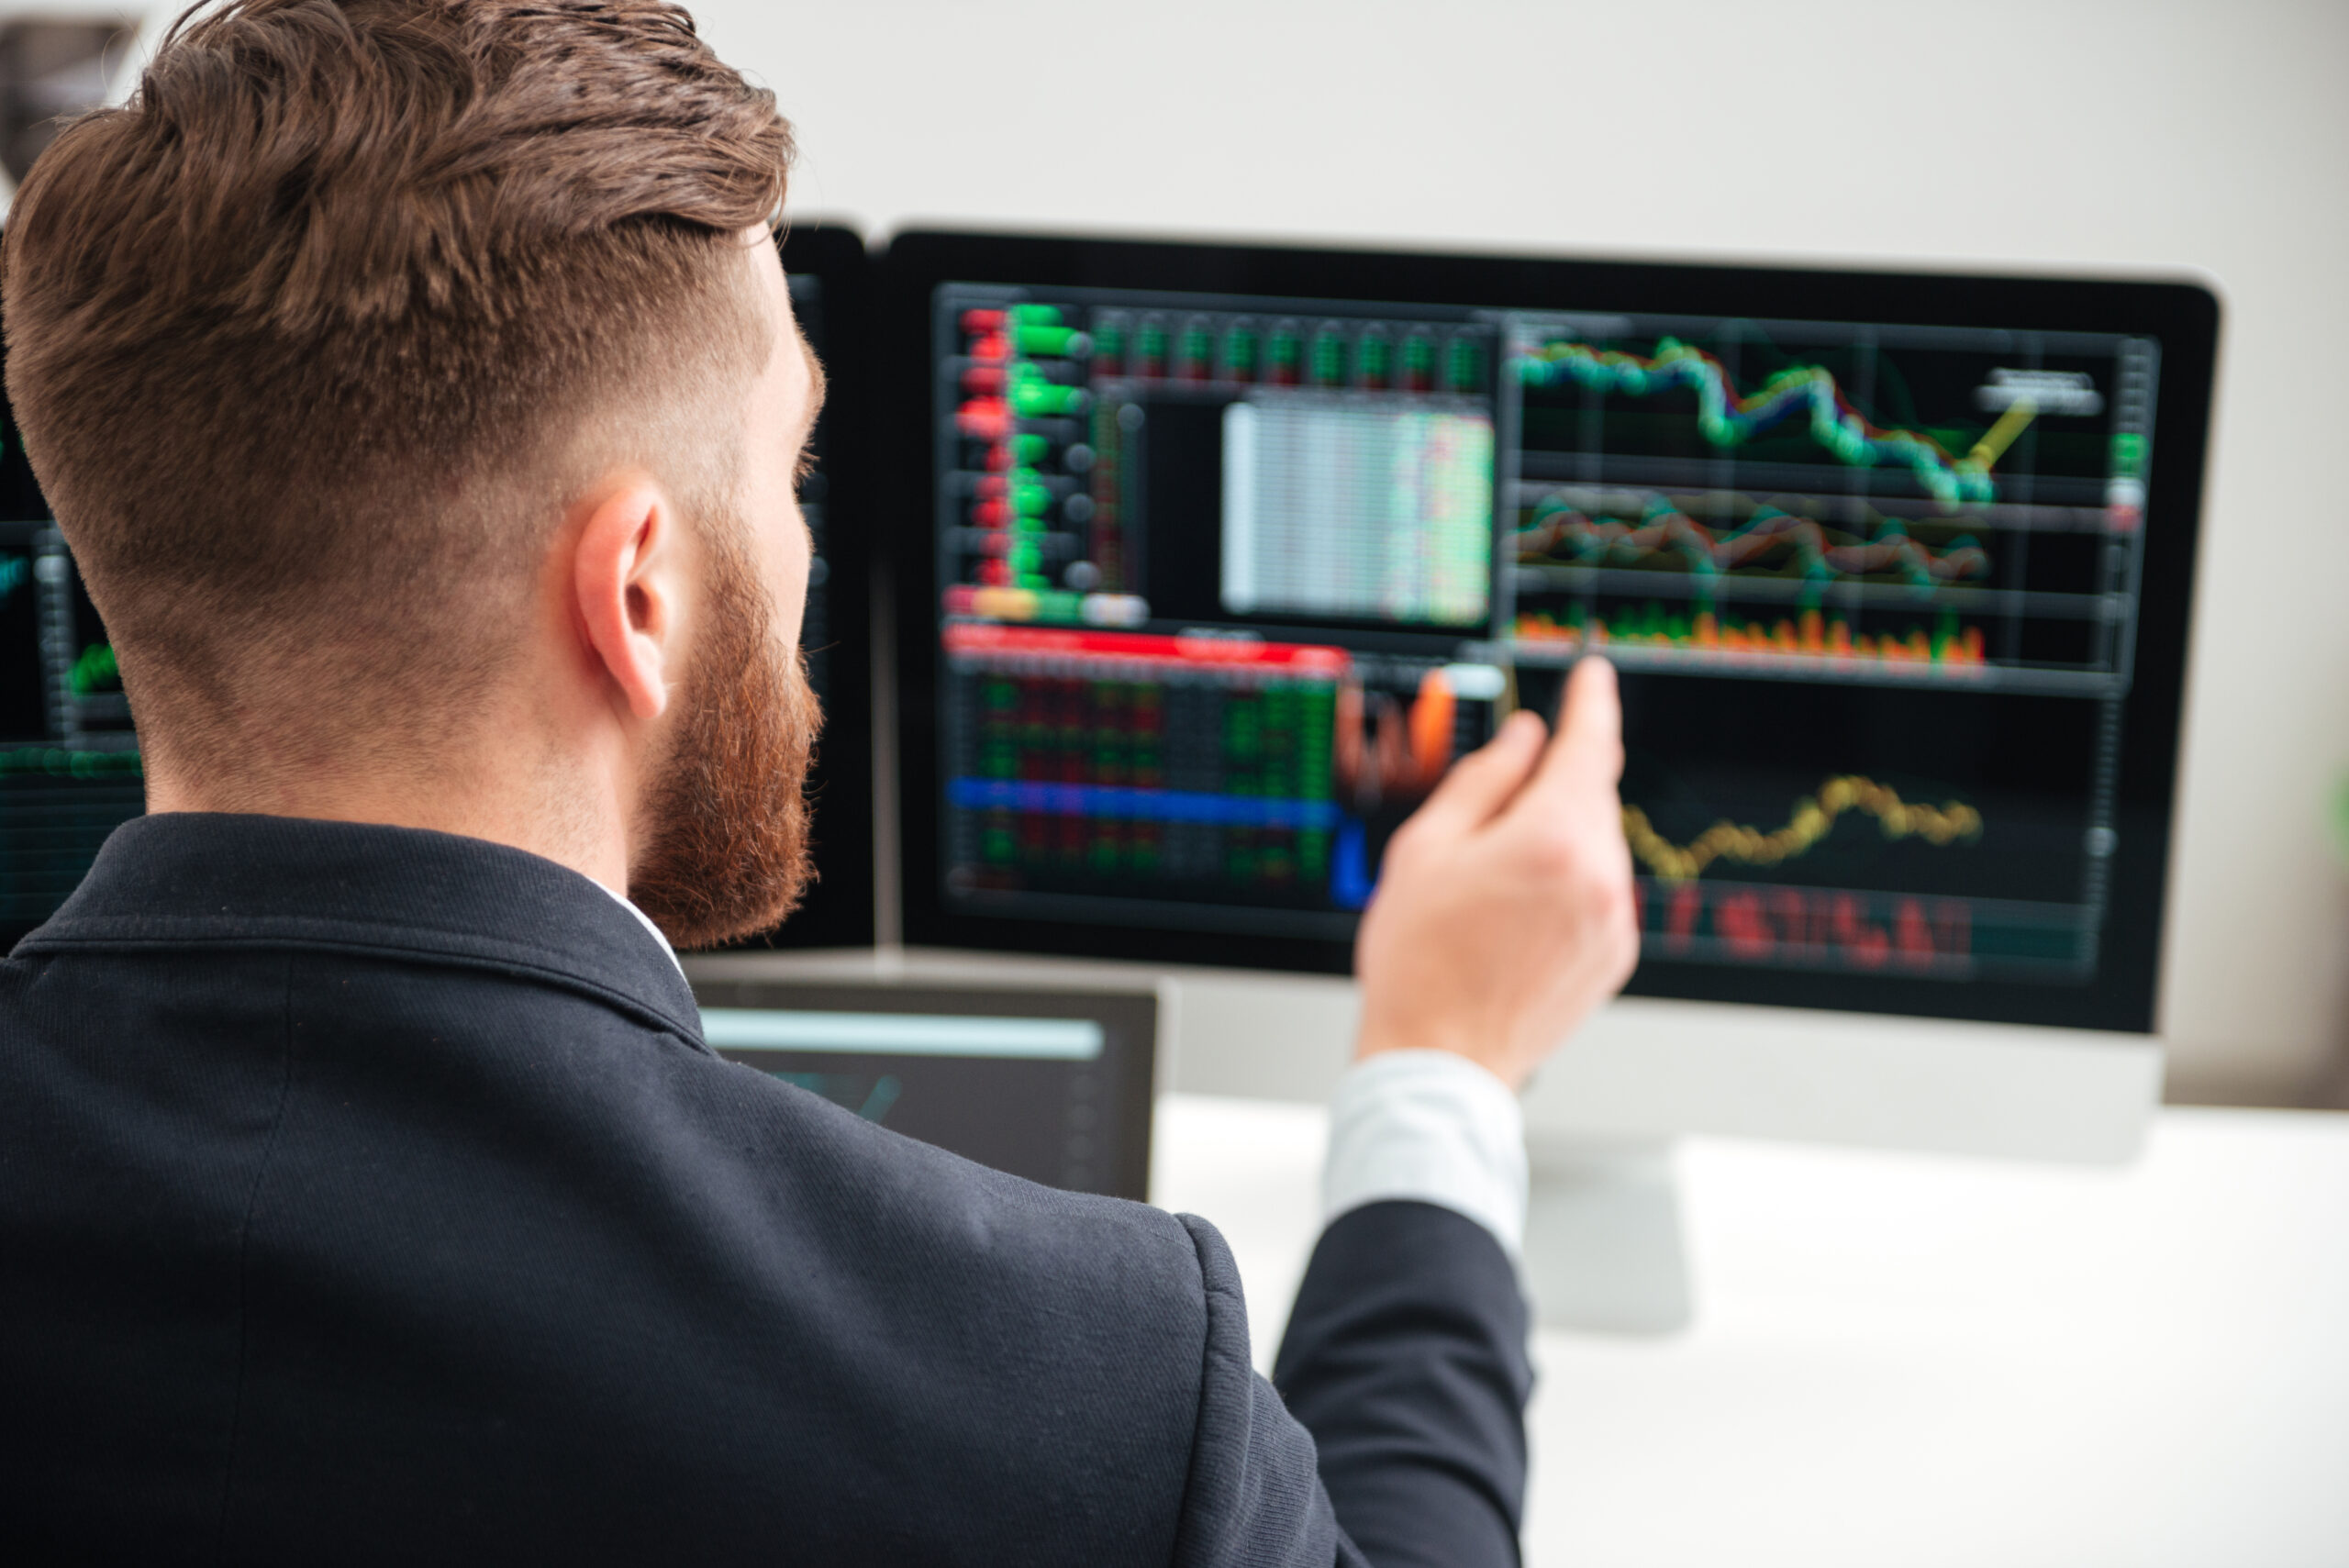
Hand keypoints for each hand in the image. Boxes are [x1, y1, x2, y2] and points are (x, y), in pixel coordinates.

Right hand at [1352, 658, 1637, 1089]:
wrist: (1440, 1062)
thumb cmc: (1420, 962)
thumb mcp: (1426, 849)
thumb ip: (1483, 781)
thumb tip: (1523, 742)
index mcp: (1554, 837)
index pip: (1588, 745)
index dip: (1591, 703)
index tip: (1594, 675)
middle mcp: (1601, 876)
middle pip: (1589, 798)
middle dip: (1548, 791)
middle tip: (1485, 824)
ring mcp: (1614, 920)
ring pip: (1593, 847)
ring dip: (1552, 843)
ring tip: (1487, 892)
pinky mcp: (1614, 955)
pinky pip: (1597, 892)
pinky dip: (1565, 886)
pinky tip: (1512, 919)